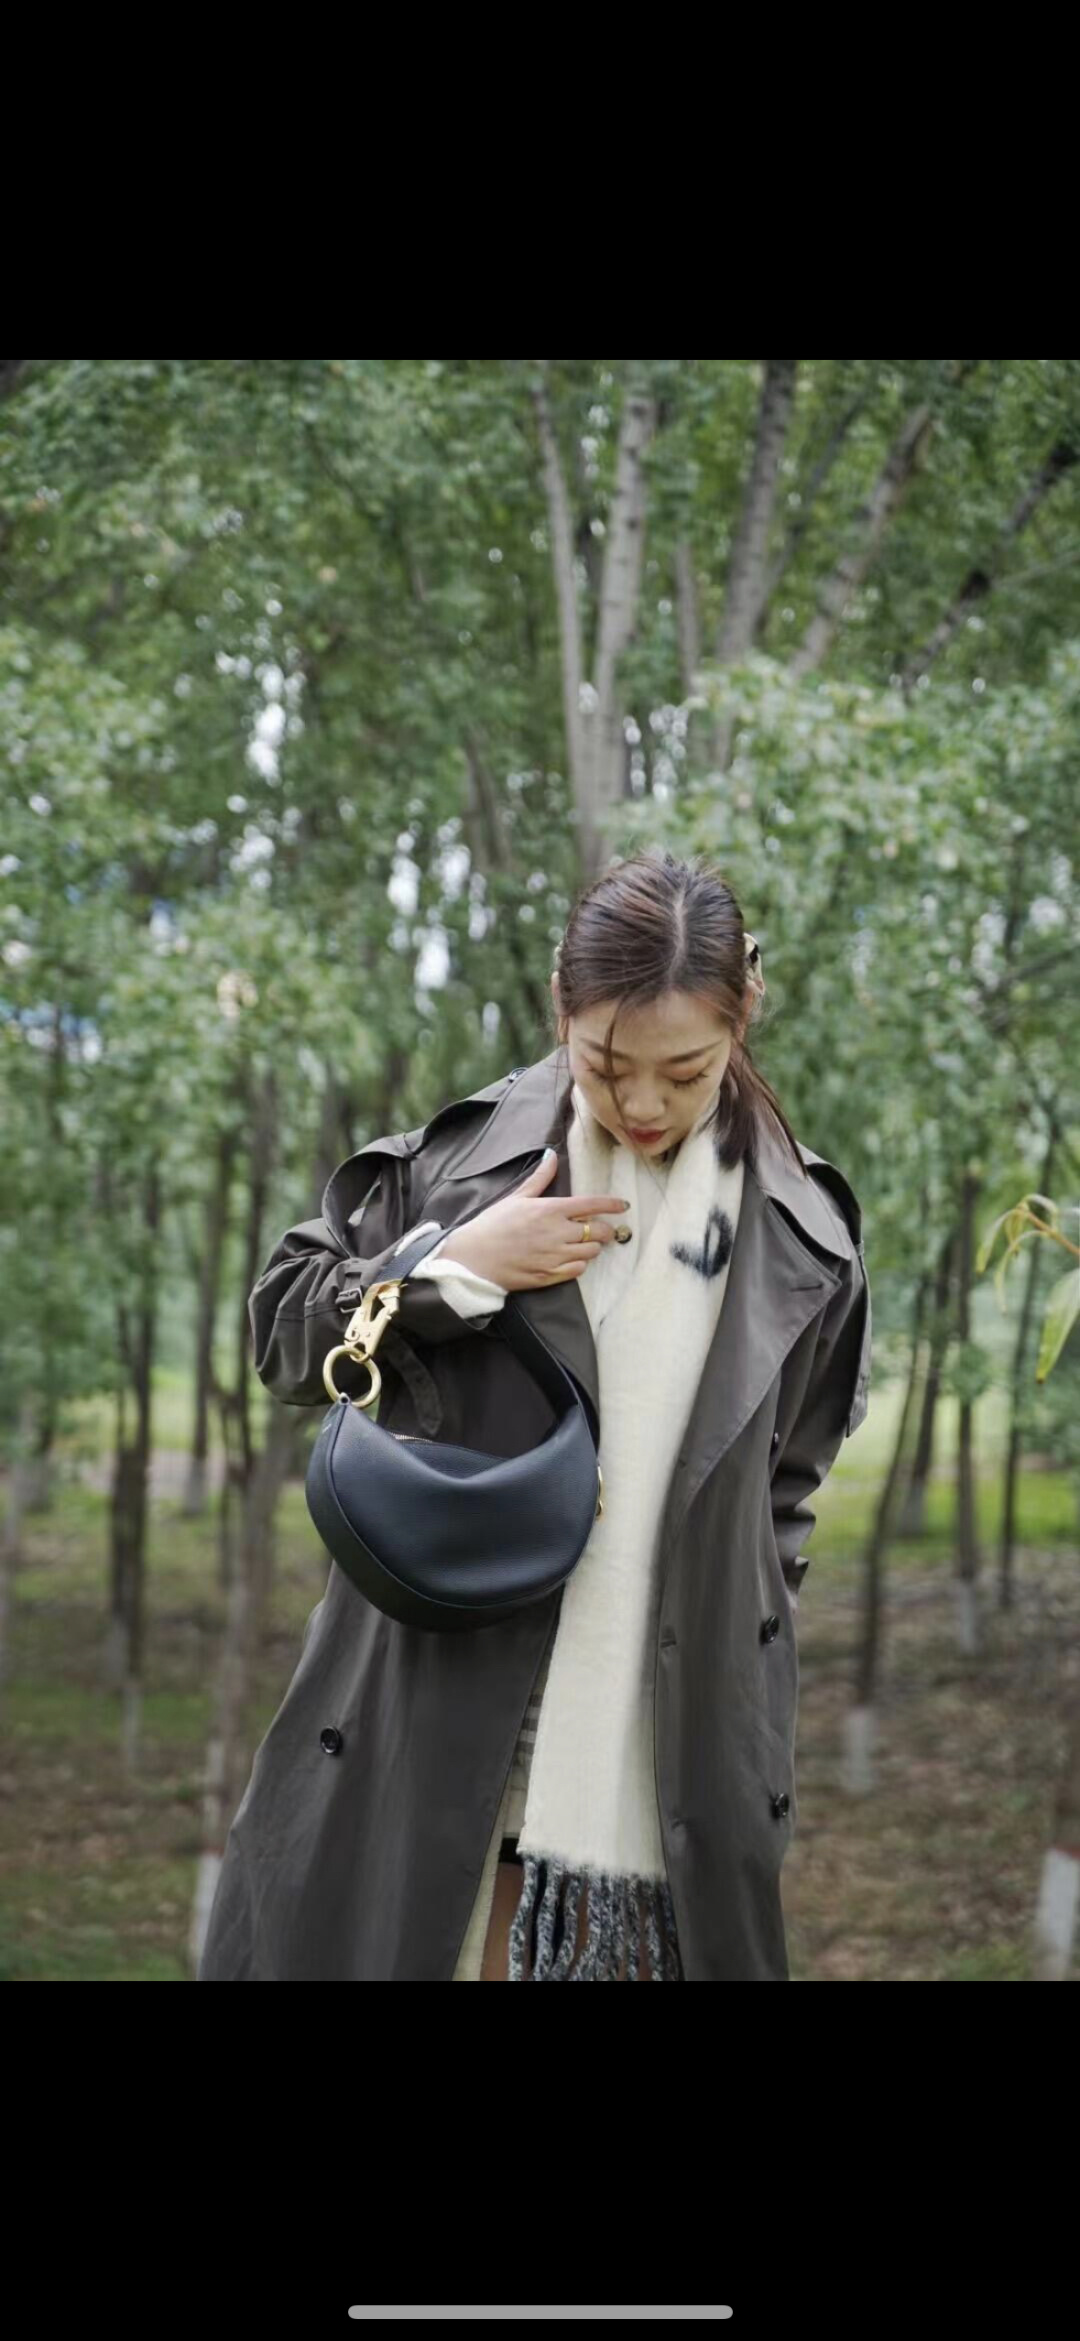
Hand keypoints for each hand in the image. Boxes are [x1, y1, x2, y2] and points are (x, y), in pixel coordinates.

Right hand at [443, 1150, 629, 1289]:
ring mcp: (554, 1256)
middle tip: (603, 1229)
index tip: (623, 1205)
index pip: (591, 1204)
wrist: (473, 1259)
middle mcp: (557, 1233)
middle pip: (598, 1230)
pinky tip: (572, 1259)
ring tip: (584, 1244)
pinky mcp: (549, 1275)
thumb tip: (551, 1155)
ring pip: (591, 1252)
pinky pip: (578, 1270)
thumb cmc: (492, 1225)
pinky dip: (580, 1264)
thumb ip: (539, 1178)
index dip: (612, 1204)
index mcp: (550, 1210)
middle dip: (606, 1229)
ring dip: (593, 1247)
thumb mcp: (516, 1197)